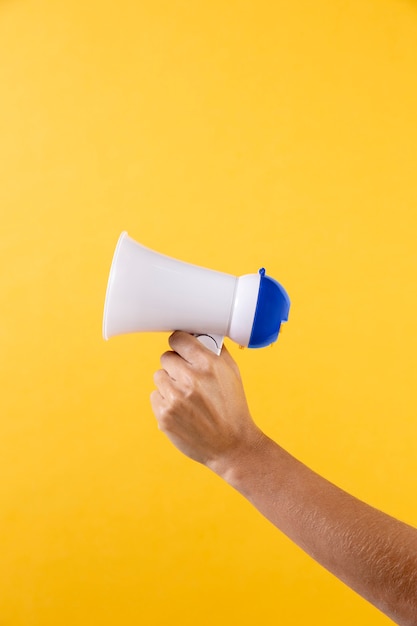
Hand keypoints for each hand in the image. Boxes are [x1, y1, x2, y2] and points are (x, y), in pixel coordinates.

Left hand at [150, 331, 263, 473]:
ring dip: (169, 383)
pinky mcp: (164, 415)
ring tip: (186, 396)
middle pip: (166, 357)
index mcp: (207, 365)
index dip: (180, 343)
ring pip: (159, 377)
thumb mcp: (232, 373)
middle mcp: (190, 379)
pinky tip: (181, 410)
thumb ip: (215, 351)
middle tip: (188, 377)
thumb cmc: (233, 407)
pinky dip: (165, 401)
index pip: (178, 339)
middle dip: (176, 366)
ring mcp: (174, 398)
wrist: (232, 445)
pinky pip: (155, 396)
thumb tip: (199, 336)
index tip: (181, 348)